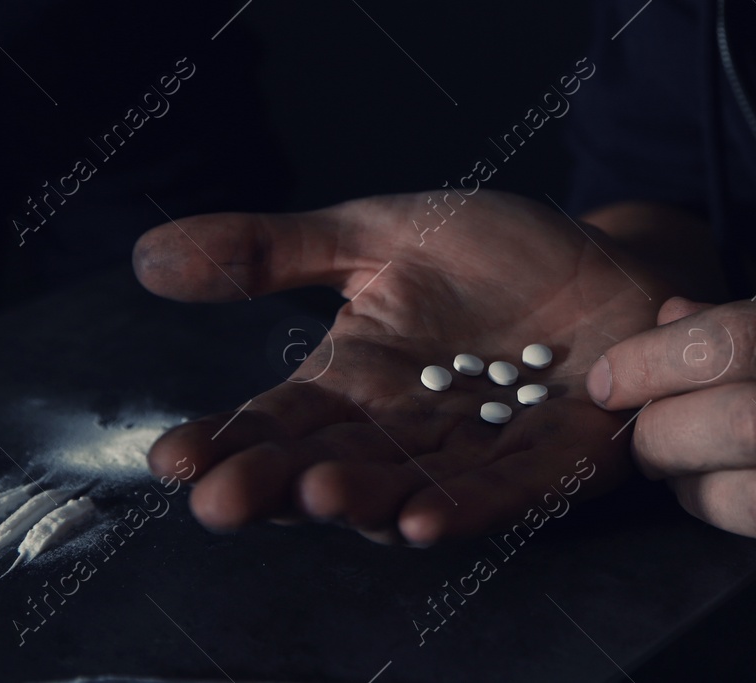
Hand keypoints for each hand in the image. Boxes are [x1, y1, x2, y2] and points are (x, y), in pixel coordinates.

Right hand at [131, 190, 673, 544]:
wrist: (608, 262)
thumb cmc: (492, 254)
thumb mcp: (376, 234)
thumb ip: (274, 251)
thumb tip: (147, 257)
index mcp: (355, 381)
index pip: (276, 421)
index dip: (225, 440)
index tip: (173, 456)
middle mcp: (406, 431)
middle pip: (328, 467)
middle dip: (275, 485)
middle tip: (221, 498)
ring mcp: (478, 454)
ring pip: (406, 489)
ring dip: (362, 499)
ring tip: (318, 493)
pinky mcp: (554, 463)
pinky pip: (504, 493)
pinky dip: (466, 509)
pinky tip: (422, 521)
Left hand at [588, 283, 755, 633]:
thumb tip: (673, 323)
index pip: (749, 336)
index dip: (656, 360)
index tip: (610, 375)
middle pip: (746, 421)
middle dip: (659, 431)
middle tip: (635, 433)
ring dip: (696, 493)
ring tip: (684, 475)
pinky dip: (755, 531)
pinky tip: (747, 509)